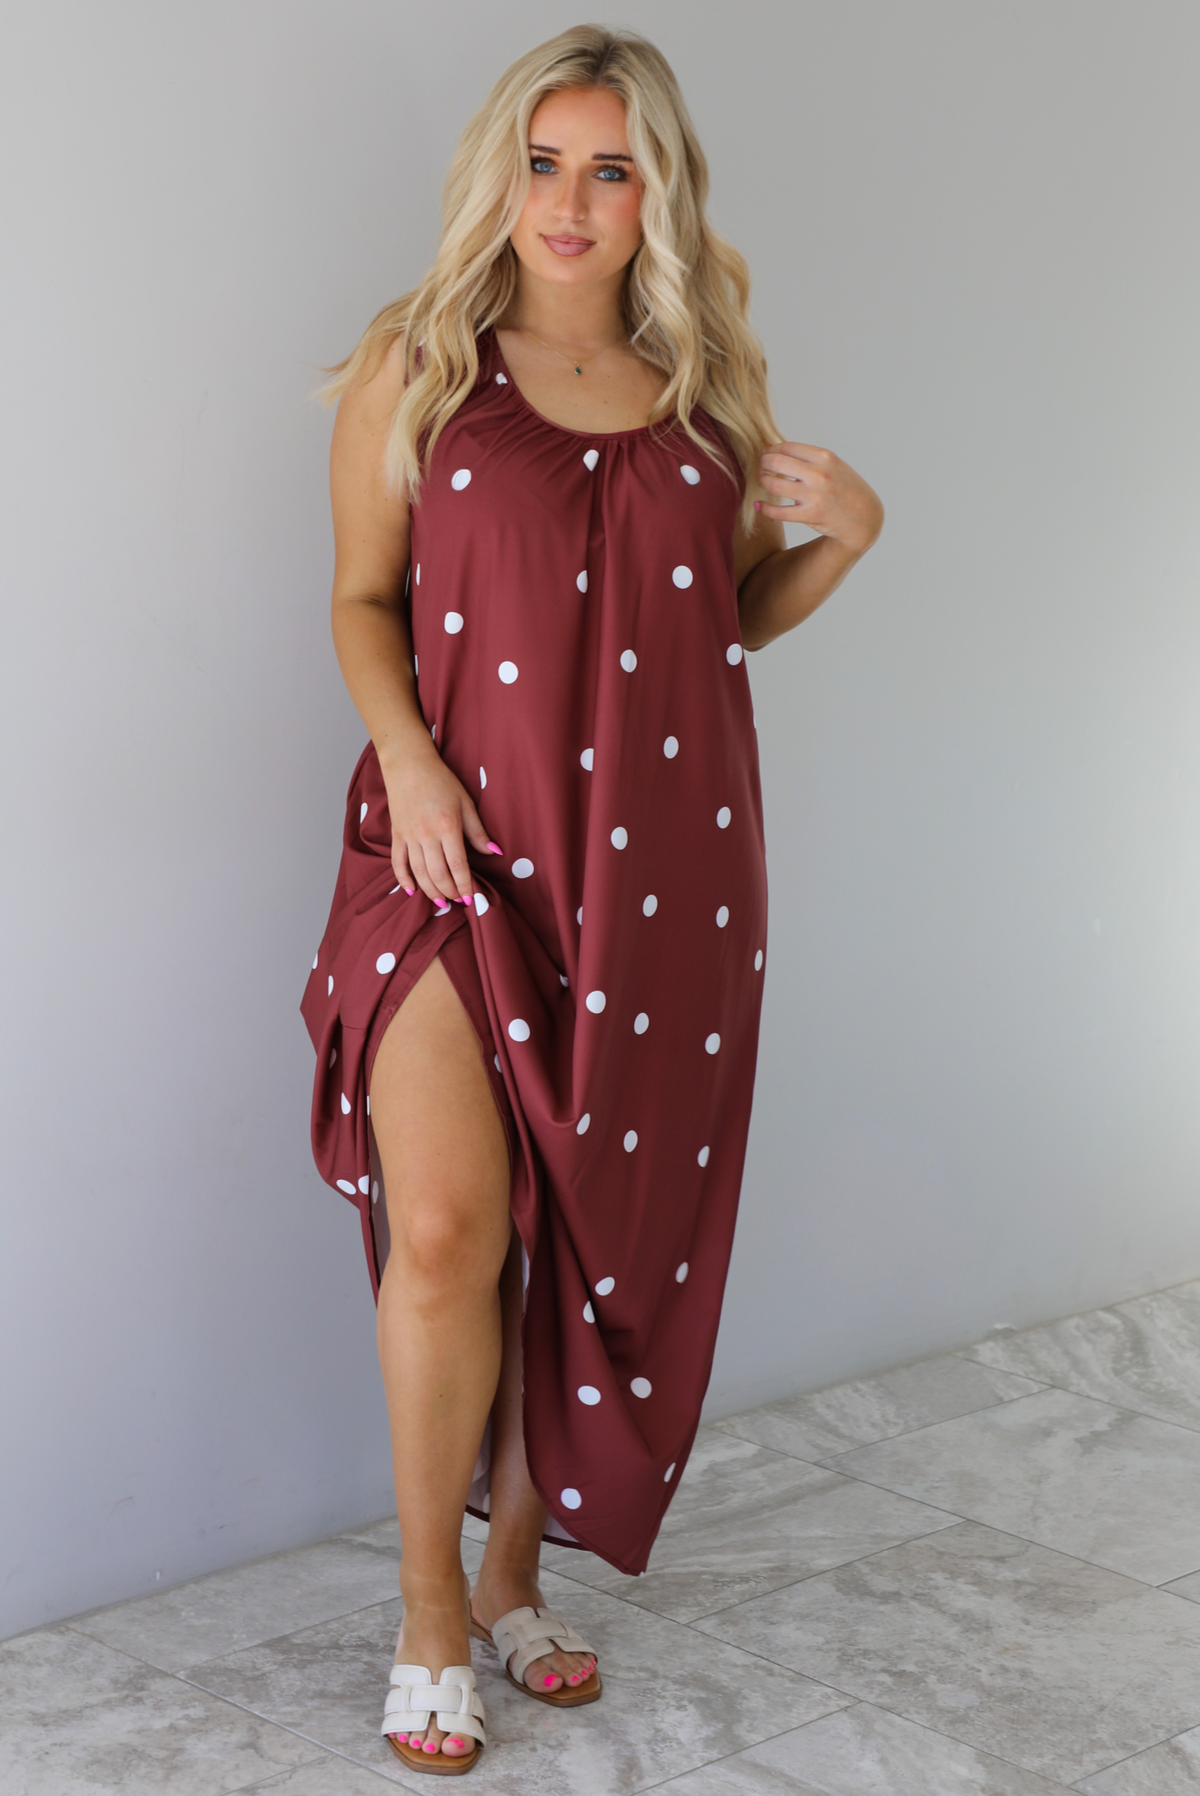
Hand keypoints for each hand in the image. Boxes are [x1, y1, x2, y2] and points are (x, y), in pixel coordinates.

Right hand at [382, 746, 500, 907]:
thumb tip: (495, 852)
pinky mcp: (396, 834)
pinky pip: (397, 863)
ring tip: (440, 902)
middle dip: (449, 892)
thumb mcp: (466, 802)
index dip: (464, 885)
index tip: (471, 898)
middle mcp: (426, 835)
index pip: (457, 866)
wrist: (408, 765)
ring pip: (418, 872)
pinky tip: (412, 891)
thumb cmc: (441, 781)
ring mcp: (409, 836)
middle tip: (458, 901)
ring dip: (430, 891)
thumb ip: (478, 831)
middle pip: (438, 874)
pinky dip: (403, 879)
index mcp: (447, 826)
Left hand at [757, 442, 882, 553]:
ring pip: (774, 485)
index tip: (766, 454)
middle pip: (776, 462)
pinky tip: (759, 505)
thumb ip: (810, 458)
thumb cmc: (846, 489)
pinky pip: (778, 512)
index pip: (787, 447)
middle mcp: (819, 474)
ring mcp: (814, 495)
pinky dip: (764, 508)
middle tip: (761, 467)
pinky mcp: (810, 515)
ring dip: (763, 482)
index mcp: (825, 457)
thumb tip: (778, 451)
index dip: (771, 450)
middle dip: (763, 463)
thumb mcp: (834, 465)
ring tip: (763, 482)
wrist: (864, 517)